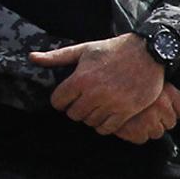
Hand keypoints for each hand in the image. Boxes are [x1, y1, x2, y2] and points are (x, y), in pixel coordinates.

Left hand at [31, 32, 171, 138]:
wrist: (148, 52)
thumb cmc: (113, 50)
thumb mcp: (84, 50)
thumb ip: (56, 57)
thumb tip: (31, 58)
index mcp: (80, 78)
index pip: (58, 102)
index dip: (61, 100)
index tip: (69, 97)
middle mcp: (94, 93)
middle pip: (73, 114)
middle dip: (76, 109)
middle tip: (84, 102)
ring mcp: (112, 103)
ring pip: (90, 122)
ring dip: (91, 117)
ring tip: (97, 107)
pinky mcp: (127, 111)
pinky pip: (107, 128)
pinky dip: (104, 125)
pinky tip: (107, 115)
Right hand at [105, 84, 179, 142]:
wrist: (105, 79)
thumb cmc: (131, 81)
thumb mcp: (156, 83)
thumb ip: (178, 95)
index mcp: (167, 92)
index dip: (176, 110)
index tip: (162, 104)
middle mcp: (160, 105)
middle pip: (171, 123)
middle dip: (160, 119)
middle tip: (145, 110)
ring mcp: (147, 118)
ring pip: (157, 132)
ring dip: (147, 127)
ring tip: (136, 116)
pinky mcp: (132, 129)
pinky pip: (141, 138)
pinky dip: (135, 134)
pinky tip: (128, 124)